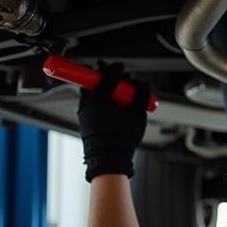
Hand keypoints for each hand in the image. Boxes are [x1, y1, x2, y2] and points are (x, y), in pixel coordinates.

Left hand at [77, 62, 150, 181]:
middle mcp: (88, 101)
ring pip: (91, 92)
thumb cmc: (122, 138)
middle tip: (121, 81)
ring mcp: (84, 111)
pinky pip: (90, 103)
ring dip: (103, 88)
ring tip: (117, 96)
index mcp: (100, 96)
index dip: (116, 68)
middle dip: (108, 77)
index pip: (107, 73)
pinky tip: (112, 107)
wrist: (107, 159)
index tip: (121, 67)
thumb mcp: (138, 113)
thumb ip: (141, 94)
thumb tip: (142, 85)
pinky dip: (99, 100)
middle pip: (95, 80)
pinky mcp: (84, 119)